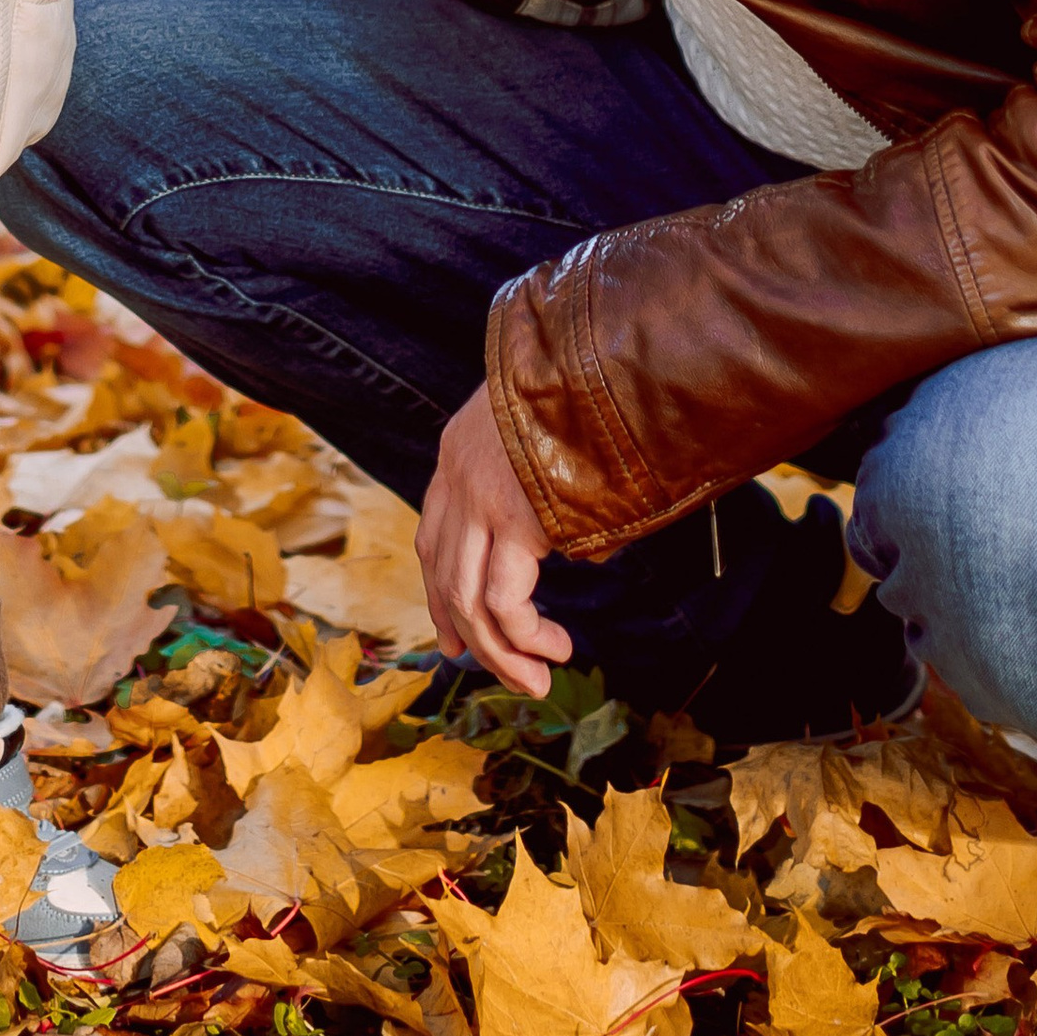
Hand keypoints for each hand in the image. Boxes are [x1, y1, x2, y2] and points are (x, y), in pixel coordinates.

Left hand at [418, 385, 573, 695]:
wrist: (604, 353)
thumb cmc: (597, 392)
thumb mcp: (553, 437)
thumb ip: (549, 495)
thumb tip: (582, 556)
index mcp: (458, 451)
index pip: (433, 538)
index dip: (441, 594)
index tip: (456, 638)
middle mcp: (457, 477)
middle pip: (445, 576)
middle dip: (469, 635)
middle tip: (502, 672)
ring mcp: (480, 499)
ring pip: (469, 599)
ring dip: (502, 652)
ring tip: (536, 681)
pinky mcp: (513, 518)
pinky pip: (504, 600)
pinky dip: (524, 636)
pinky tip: (553, 649)